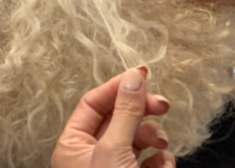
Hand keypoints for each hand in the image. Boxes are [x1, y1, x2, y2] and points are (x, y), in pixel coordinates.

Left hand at [51, 67, 174, 167]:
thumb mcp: (114, 150)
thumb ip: (125, 113)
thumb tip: (134, 77)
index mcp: (72, 145)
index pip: (93, 103)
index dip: (117, 87)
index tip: (143, 75)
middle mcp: (90, 155)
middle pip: (119, 118)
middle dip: (142, 111)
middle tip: (162, 105)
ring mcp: (113, 167)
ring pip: (138, 139)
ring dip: (155, 137)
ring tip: (162, 145)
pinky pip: (150, 160)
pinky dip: (160, 161)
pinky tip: (162, 167)